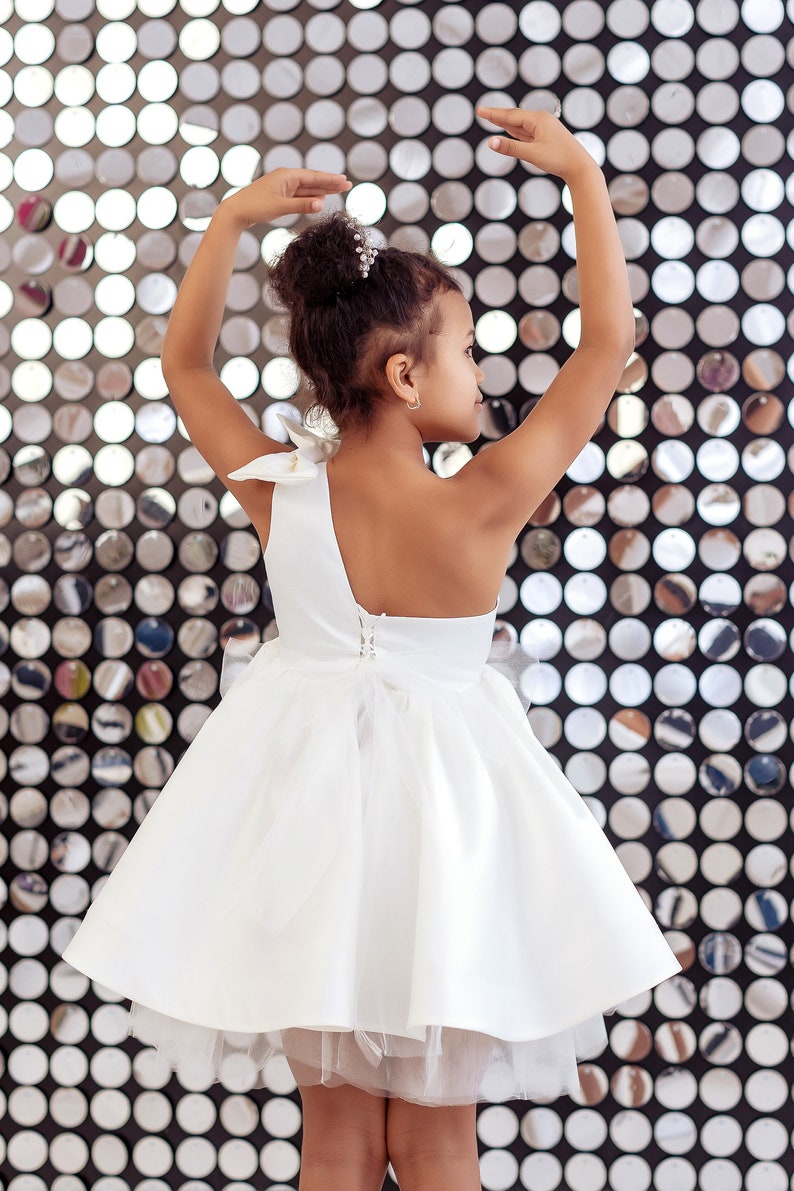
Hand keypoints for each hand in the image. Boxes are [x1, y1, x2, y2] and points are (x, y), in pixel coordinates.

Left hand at [221, 167, 352, 228]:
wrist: (235, 212)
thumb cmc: (255, 207)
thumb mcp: (280, 207)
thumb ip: (302, 206)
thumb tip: (321, 204)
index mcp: (287, 176)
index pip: (314, 177)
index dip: (330, 180)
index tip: (345, 181)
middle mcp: (286, 178)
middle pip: (313, 180)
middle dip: (330, 183)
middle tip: (347, 184)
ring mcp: (283, 187)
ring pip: (307, 187)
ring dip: (322, 189)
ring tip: (338, 190)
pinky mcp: (280, 195)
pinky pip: (300, 194)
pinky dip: (311, 196)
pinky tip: (319, 198)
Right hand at [477, 107, 598, 183]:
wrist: (580, 167)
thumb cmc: (559, 160)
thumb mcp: (532, 154)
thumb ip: (510, 148)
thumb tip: (491, 142)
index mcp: (538, 119)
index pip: (510, 115)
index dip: (493, 114)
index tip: (480, 110)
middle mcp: (542, 120)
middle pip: (515, 117)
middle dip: (498, 116)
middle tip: (482, 112)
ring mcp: (545, 128)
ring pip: (521, 124)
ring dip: (506, 122)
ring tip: (493, 118)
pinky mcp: (547, 137)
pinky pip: (527, 132)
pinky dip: (516, 130)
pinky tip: (511, 129)